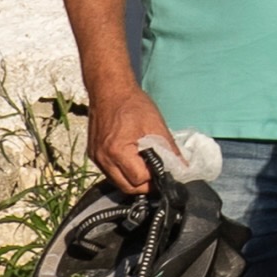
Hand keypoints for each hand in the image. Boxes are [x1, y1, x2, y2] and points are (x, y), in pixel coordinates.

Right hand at [85, 78, 175, 195]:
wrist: (109, 89)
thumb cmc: (132, 104)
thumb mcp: (156, 125)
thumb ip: (170, 150)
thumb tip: (183, 168)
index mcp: (118, 151)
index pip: (139, 179)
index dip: (154, 178)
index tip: (163, 170)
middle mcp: (103, 158)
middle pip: (127, 187)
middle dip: (144, 185)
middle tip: (157, 174)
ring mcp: (96, 158)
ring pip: (117, 182)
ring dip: (132, 180)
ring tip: (145, 166)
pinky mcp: (93, 155)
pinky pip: (110, 173)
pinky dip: (122, 172)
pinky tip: (132, 161)